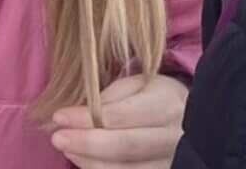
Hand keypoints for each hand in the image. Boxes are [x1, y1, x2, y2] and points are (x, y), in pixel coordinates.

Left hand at [49, 74, 187, 167]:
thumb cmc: (155, 95)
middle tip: (57, 138)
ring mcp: (171, 161)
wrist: (188, 119)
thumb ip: (111, 97)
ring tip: (68, 149)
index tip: (58, 116)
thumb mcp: (138, 84)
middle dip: (87, 144)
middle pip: (126, 146)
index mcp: (165, 104)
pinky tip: (84, 160)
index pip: (121, 114)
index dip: (86, 118)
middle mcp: (172, 137)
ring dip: (90, 161)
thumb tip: (77, 115)